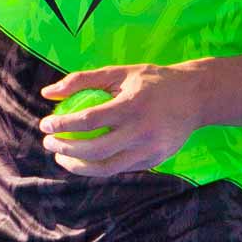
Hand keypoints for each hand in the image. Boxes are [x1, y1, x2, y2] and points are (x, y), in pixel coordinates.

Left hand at [39, 63, 201, 176]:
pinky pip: (120, 168)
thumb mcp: (119, 72)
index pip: (88, 120)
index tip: (45, 125)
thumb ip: (82, 79)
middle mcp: (142, 130)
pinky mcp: (155, 160)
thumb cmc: (152, 81)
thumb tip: (47, 93)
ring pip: (106, 168)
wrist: (196, 96)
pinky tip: (83, 160)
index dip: (62, 125)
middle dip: (65, 149)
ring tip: (62, 157)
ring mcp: (151, 149)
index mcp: (132, 105)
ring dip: (77, 166)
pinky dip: (98, 166)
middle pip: (94, 149)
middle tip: (48, 143)